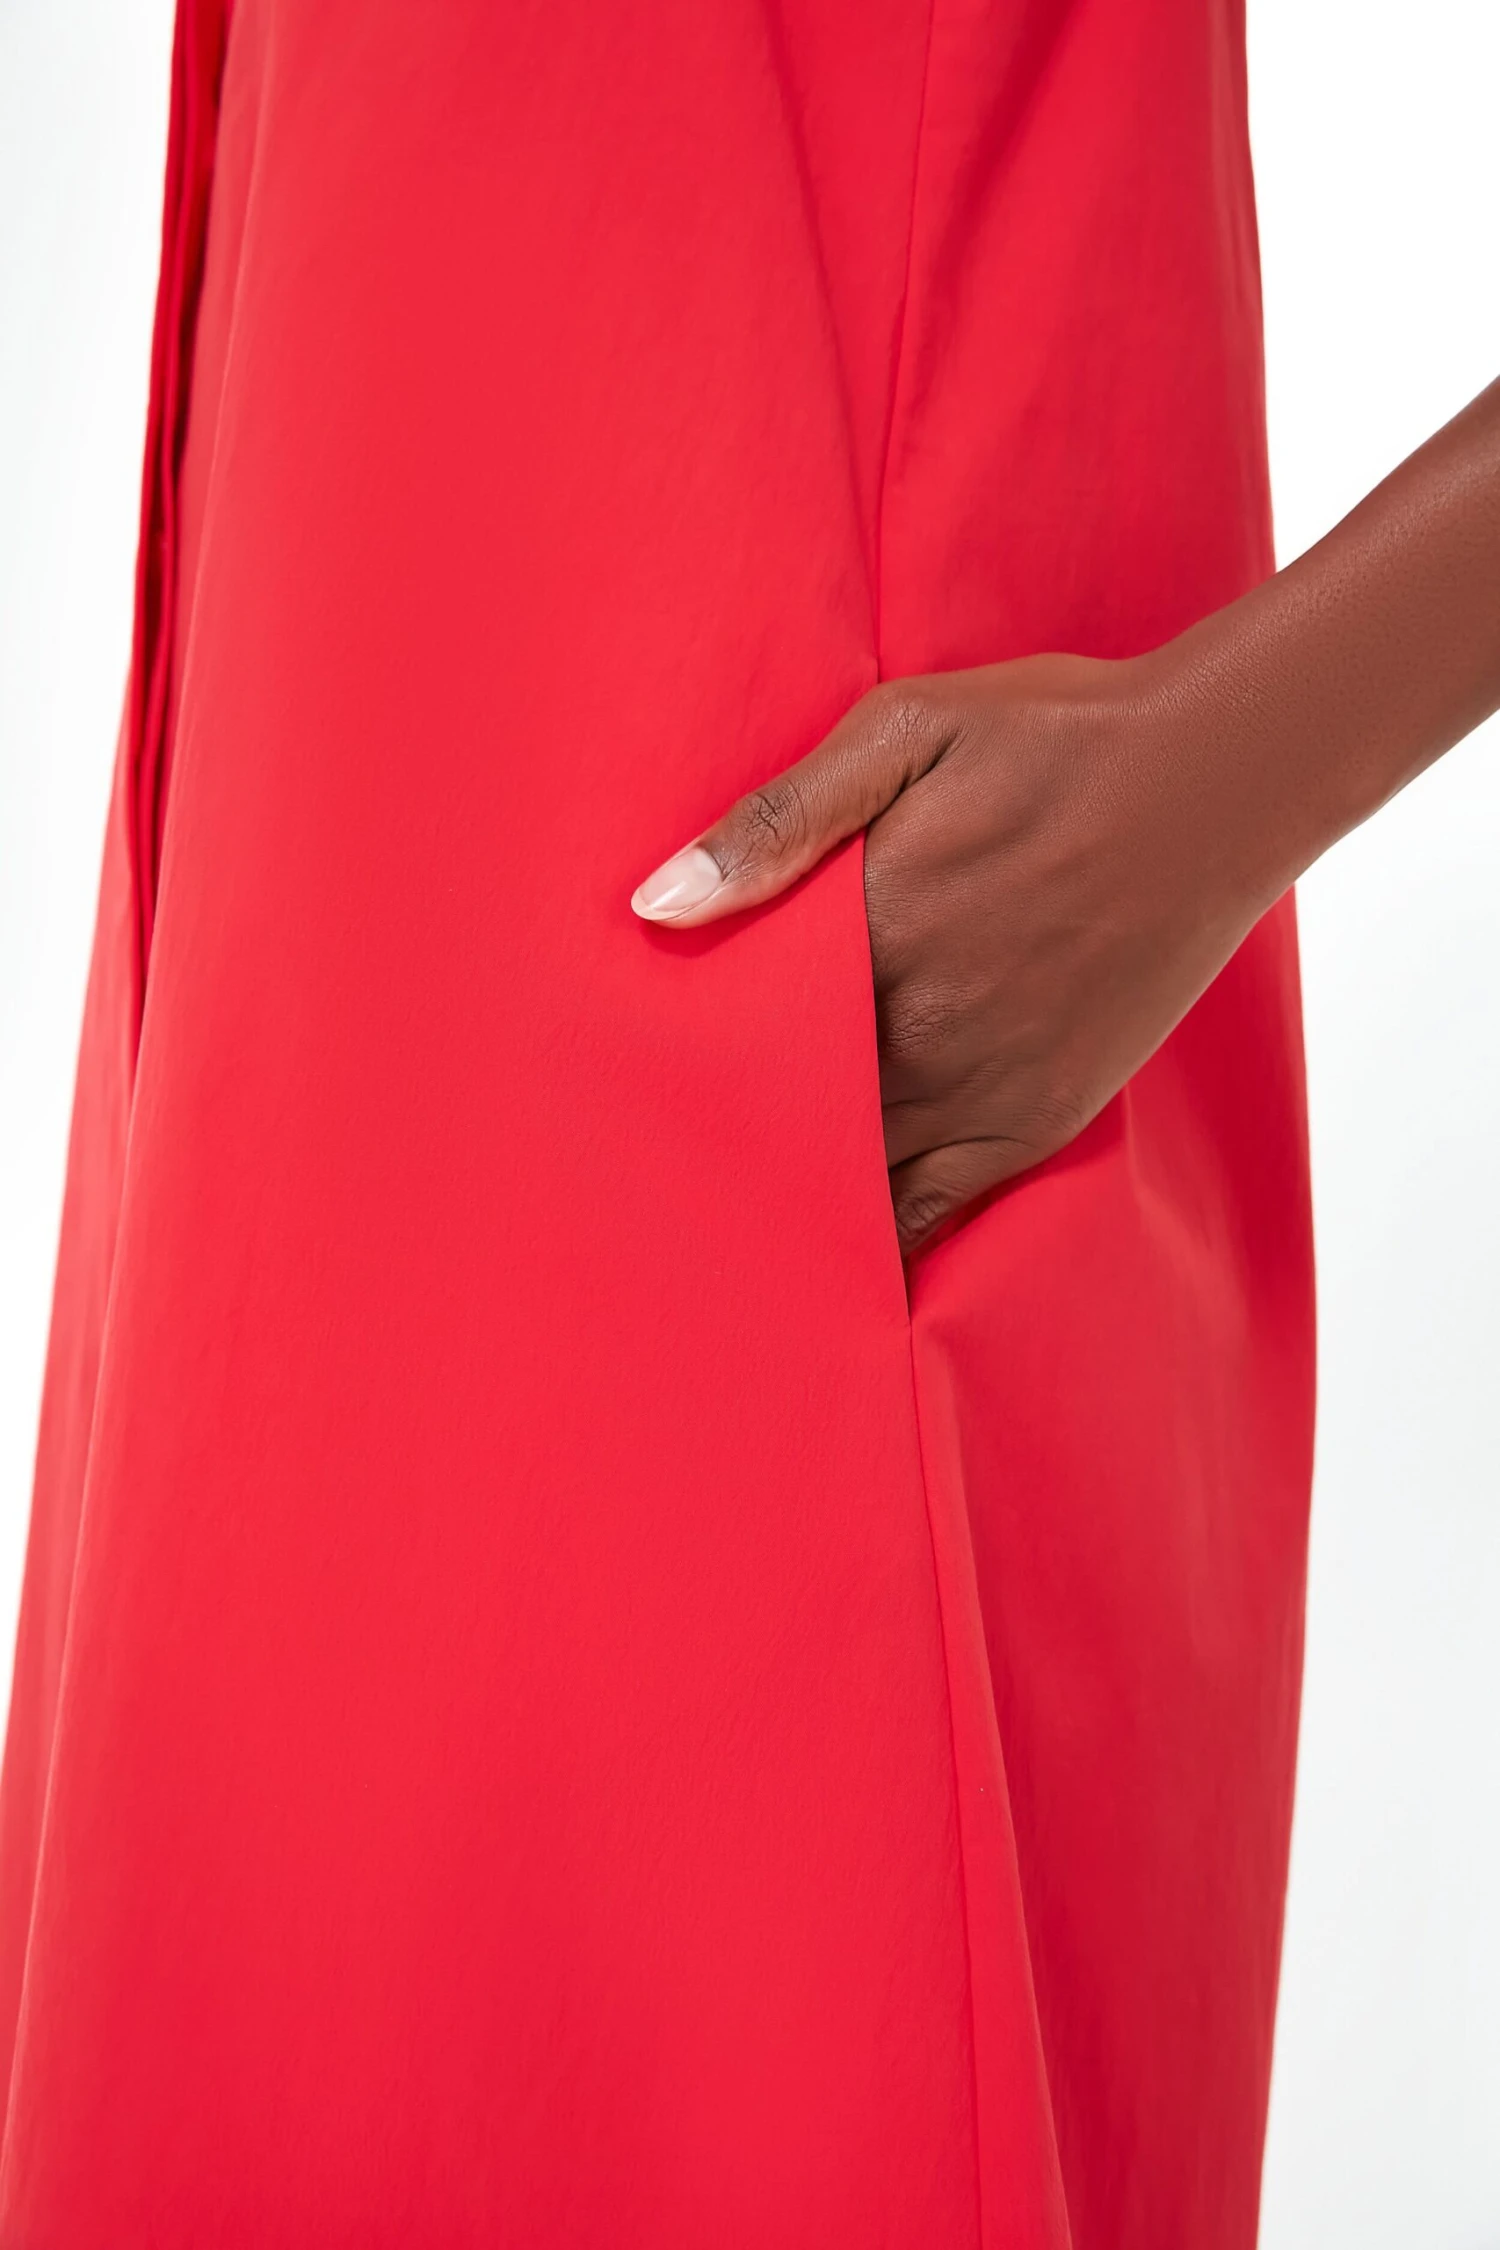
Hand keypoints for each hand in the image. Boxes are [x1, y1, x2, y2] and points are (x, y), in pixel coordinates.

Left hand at [631, 647, 1289, 1255]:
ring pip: (851, 1173)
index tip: (620, 1089)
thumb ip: (782, 818)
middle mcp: (917, 1026)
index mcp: (867, 932)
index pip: (735, 1032)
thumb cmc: (1055, 738)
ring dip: (787, 1195)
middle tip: (641, 1179)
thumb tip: (658, 901)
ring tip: (716, 1232)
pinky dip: (880, 1236)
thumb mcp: (907, 730)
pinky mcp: (1036, 1115)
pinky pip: (937, 1207)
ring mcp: (980, 1083)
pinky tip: (833, 1262)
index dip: (679, 1063)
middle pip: (781, 1113)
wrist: (1217, 779)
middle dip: (719, 1138)